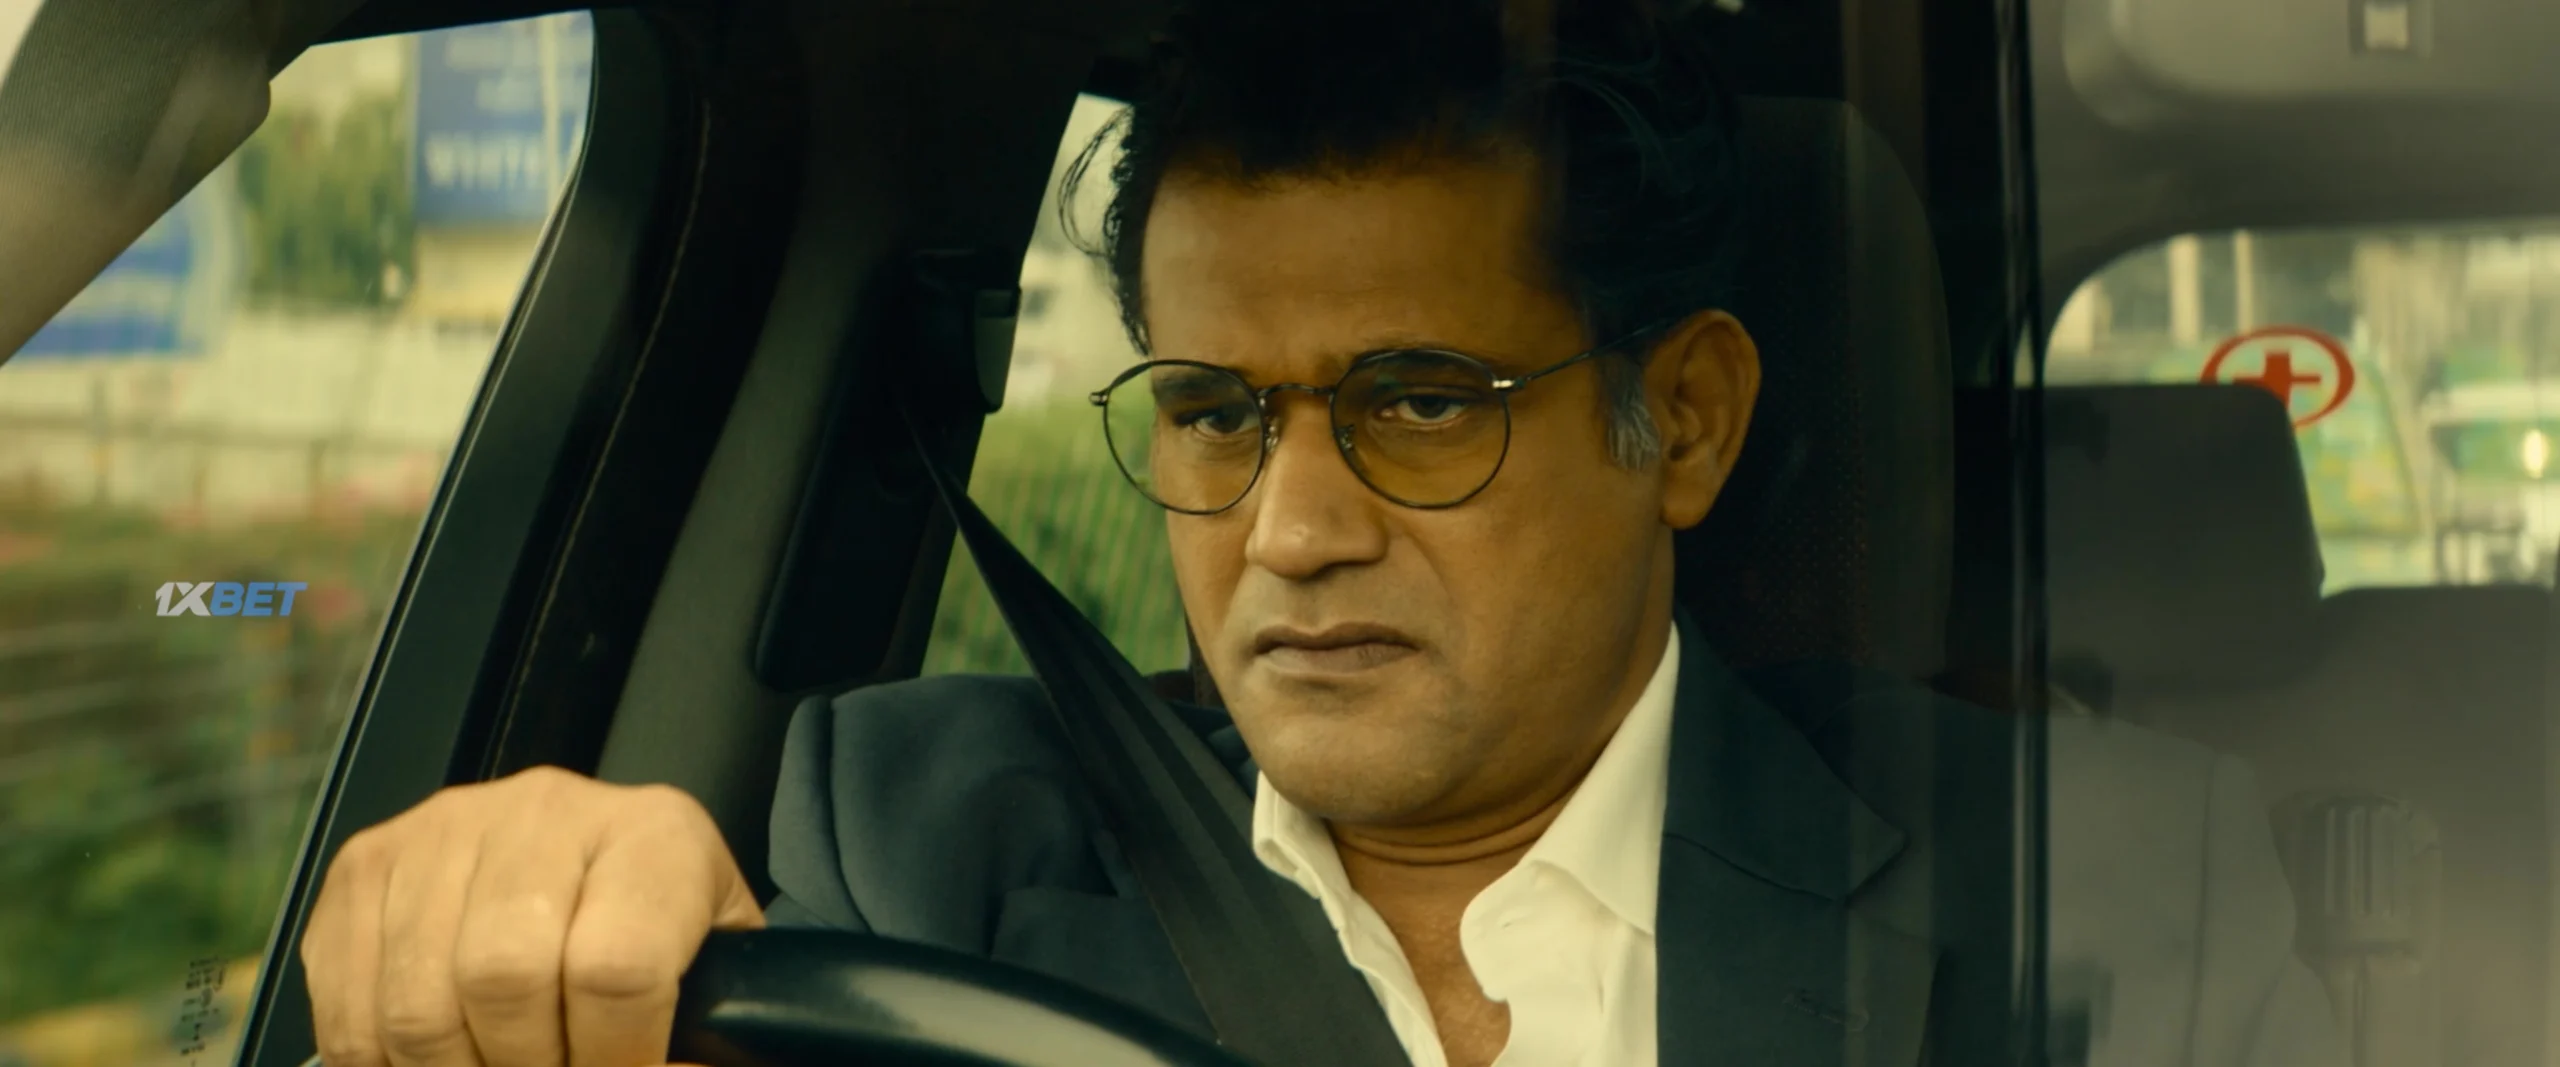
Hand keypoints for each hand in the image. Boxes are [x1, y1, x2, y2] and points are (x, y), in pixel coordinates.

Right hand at [302, 766, 764, 1066]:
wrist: (599, 859)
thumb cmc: (662, 931)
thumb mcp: (711, 969)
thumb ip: (701, 1031)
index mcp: (653, 834)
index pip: (616, 968)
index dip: (614, 1056)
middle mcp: (544, 811)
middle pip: (502, 979)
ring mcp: (443, 829)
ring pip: (418, 1006)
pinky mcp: (366, 864)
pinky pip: (350, 1006)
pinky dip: (386, 1064)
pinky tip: (439, 1060)